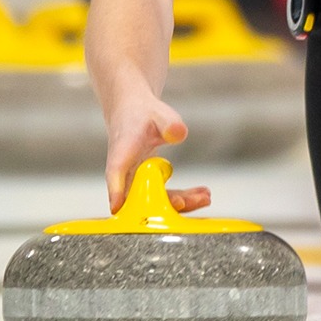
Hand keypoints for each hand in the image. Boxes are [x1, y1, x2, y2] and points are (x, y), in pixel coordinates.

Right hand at [104, 90, 209, 214]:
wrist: (131, 112)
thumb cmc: (142, 113)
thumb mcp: (158, 113)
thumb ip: (169, 123)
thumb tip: (178, 133)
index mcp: (121, 151)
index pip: (115, 172)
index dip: (117, 191)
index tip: (119, 207)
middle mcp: (123, 172)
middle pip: (138, 196)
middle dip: (164, 204)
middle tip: (191, 201)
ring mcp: (134, 181)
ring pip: (152, 201)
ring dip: (179, 203)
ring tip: (205, 197)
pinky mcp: (145, 184)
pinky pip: (162, 197)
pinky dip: (182, 197)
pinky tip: (202, 194)